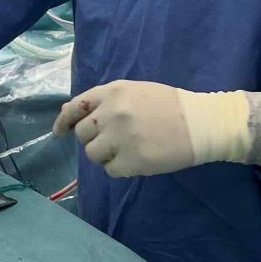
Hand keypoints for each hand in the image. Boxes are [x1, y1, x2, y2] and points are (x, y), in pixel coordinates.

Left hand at [55, 81, 202, 177]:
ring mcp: (121, 137)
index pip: (76, 106)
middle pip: (83, 134)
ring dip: (105, 156)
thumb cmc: (169, 105)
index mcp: (113, 92)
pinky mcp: (132, 160)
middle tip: (112, 141)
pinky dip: (119, 168)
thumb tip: (68, 113)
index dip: (64, 121)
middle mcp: (112, 112)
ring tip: (125, 151)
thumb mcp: (135, 91)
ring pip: (93, 154)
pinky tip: (136, 160)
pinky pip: (111, 170)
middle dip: (93, 140)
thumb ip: (104, 101)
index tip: (59, 132)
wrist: (201, 123)